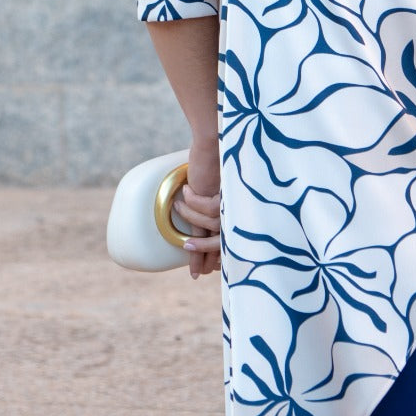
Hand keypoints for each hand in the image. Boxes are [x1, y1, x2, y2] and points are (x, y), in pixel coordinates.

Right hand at [176, 137, 220, 280]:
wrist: (216, 141)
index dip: (221, 255)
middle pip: (222, 242)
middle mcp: (234, 210)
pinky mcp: (213, 198)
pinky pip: (200, 216)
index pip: (231, 238)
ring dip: (190, 220)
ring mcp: (224, 206)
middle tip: (198, 274)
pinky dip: (189, 209)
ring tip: (177, 207)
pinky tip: (181, 197)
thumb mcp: (220, 184)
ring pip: (207, 230)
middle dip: (207, 259)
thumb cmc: (219, 156)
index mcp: (238, 208)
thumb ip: (218, 198)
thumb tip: (209, 207)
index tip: (213, 268)